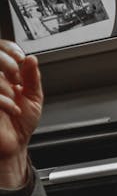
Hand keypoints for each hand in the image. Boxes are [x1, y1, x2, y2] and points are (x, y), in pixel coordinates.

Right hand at [0, 40, 42, 187]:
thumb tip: (32, 59)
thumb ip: (33, 79)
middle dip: (6, 63)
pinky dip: (3, 101)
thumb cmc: (21, 124)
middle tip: (17, 79)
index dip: (9, 49)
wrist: (15, 146)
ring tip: (16, 99)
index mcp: (3, 74)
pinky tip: (13, 110)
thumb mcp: (33, 99)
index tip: (20, 58)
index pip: (0, 49)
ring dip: (4, 85)